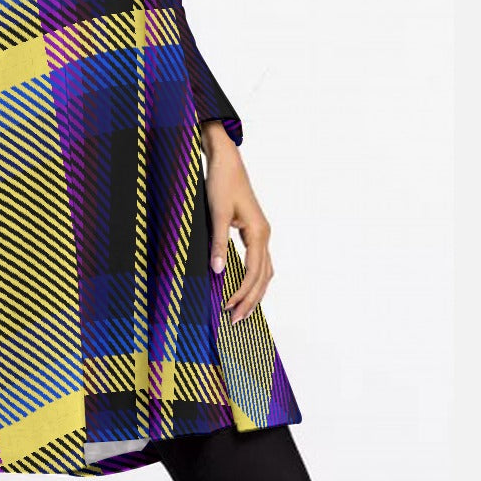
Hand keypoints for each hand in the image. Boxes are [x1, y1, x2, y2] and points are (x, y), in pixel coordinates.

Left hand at [200, 125, 273, 324]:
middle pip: (263, 276)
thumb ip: (218, 243)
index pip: (254, 273)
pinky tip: (242, 285)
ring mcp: (261, 232)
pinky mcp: (254, 230)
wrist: (227, 160)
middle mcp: (264, 235)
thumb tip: (217, 271)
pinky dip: (253, 277)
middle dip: (251, 300)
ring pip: (264, 270)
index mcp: (259, 233)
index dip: (242, 293)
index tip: (229, 309)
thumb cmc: (222, 182)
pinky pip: (258, 260)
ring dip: (254, 291)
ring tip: (240, 309)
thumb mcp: (216, 213)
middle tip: (236, 320)